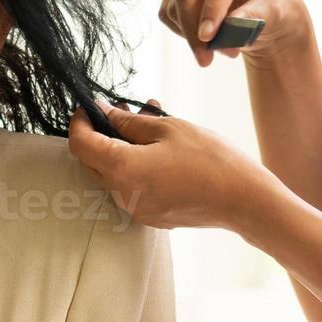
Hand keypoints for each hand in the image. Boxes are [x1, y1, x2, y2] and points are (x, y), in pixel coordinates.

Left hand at [67, 99, 272, 230]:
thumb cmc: (210, 159)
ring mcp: (136, 209)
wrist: (243, 199)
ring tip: (148, 123)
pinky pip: (130, 187)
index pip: (80, 144)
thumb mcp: (168, 129)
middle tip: (121, 110)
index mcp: (122, 169)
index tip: (88, 105)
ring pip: (111, 174)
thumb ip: (128, 121)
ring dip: (120, 148)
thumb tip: (103, 112)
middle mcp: (122, 195)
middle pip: (91, 161)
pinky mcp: (150, 216)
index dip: (79, 121)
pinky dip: (134, 166)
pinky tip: (157, 149)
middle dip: (99, 133)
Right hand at [160, 0, 314, 67]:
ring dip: (192, 36)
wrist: (266, 16)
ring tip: (225, 50)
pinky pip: (168, 14)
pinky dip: (184, 34)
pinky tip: (209, 41)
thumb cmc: (276, 9)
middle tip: (205, 60)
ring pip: (174, 3)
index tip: (209, 38)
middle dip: (192, 26)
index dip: (213, 8)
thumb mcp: (279, 12)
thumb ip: (257, 15)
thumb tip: (230, 26)